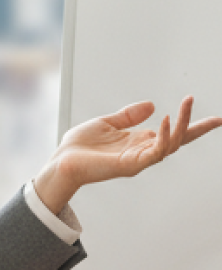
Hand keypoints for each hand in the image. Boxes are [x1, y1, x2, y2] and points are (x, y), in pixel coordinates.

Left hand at [34, 97, 221, 214]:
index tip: (216, 120)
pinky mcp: (130, 165)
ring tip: (186, 105)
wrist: (62, 161)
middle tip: (216, 118)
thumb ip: (129, 115)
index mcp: (139, 141)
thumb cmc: (79, 146)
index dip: (193, 126)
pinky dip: (161, 136)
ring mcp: (138, 160)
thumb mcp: (107, 122)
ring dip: (181, 125)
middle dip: (197, 128)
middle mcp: (143, 151)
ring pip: (170, 144)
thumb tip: (151, 104)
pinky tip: (163, 120)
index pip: (172, 133)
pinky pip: (154, 152)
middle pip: (179, 140)